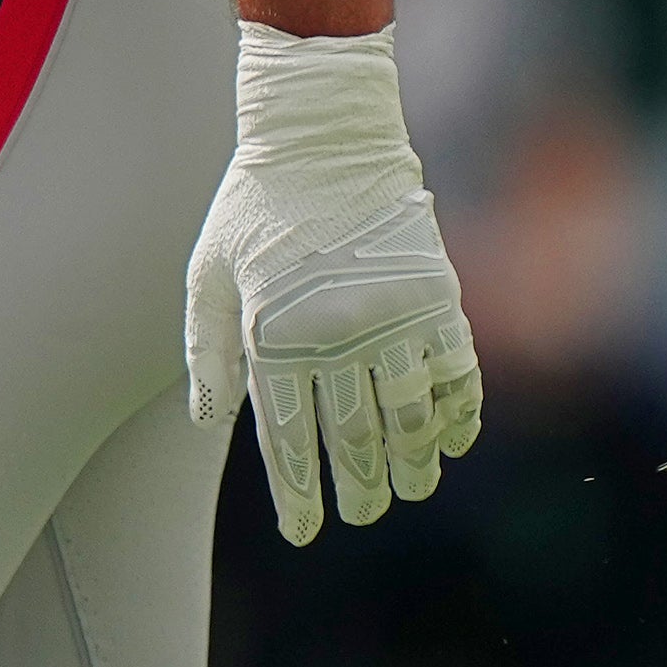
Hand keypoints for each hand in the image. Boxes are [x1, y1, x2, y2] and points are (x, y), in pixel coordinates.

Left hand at [186, 25, 483, 543]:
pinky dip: (457, 414)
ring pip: (409, 416)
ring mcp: (393, 315)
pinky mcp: (438, 295)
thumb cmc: (256, 205)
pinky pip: (456, 374)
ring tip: (409, 490)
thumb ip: (209, 348)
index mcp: (273, 330)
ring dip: (412, 463)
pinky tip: (451, 442)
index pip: (286, 435)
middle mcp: (336, 331)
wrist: (323, 136)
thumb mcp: (210, 271)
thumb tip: (212, 422)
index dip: (298, 491)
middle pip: (353, 437)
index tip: (305, 530)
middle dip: (357, 488)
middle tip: (360, 516)